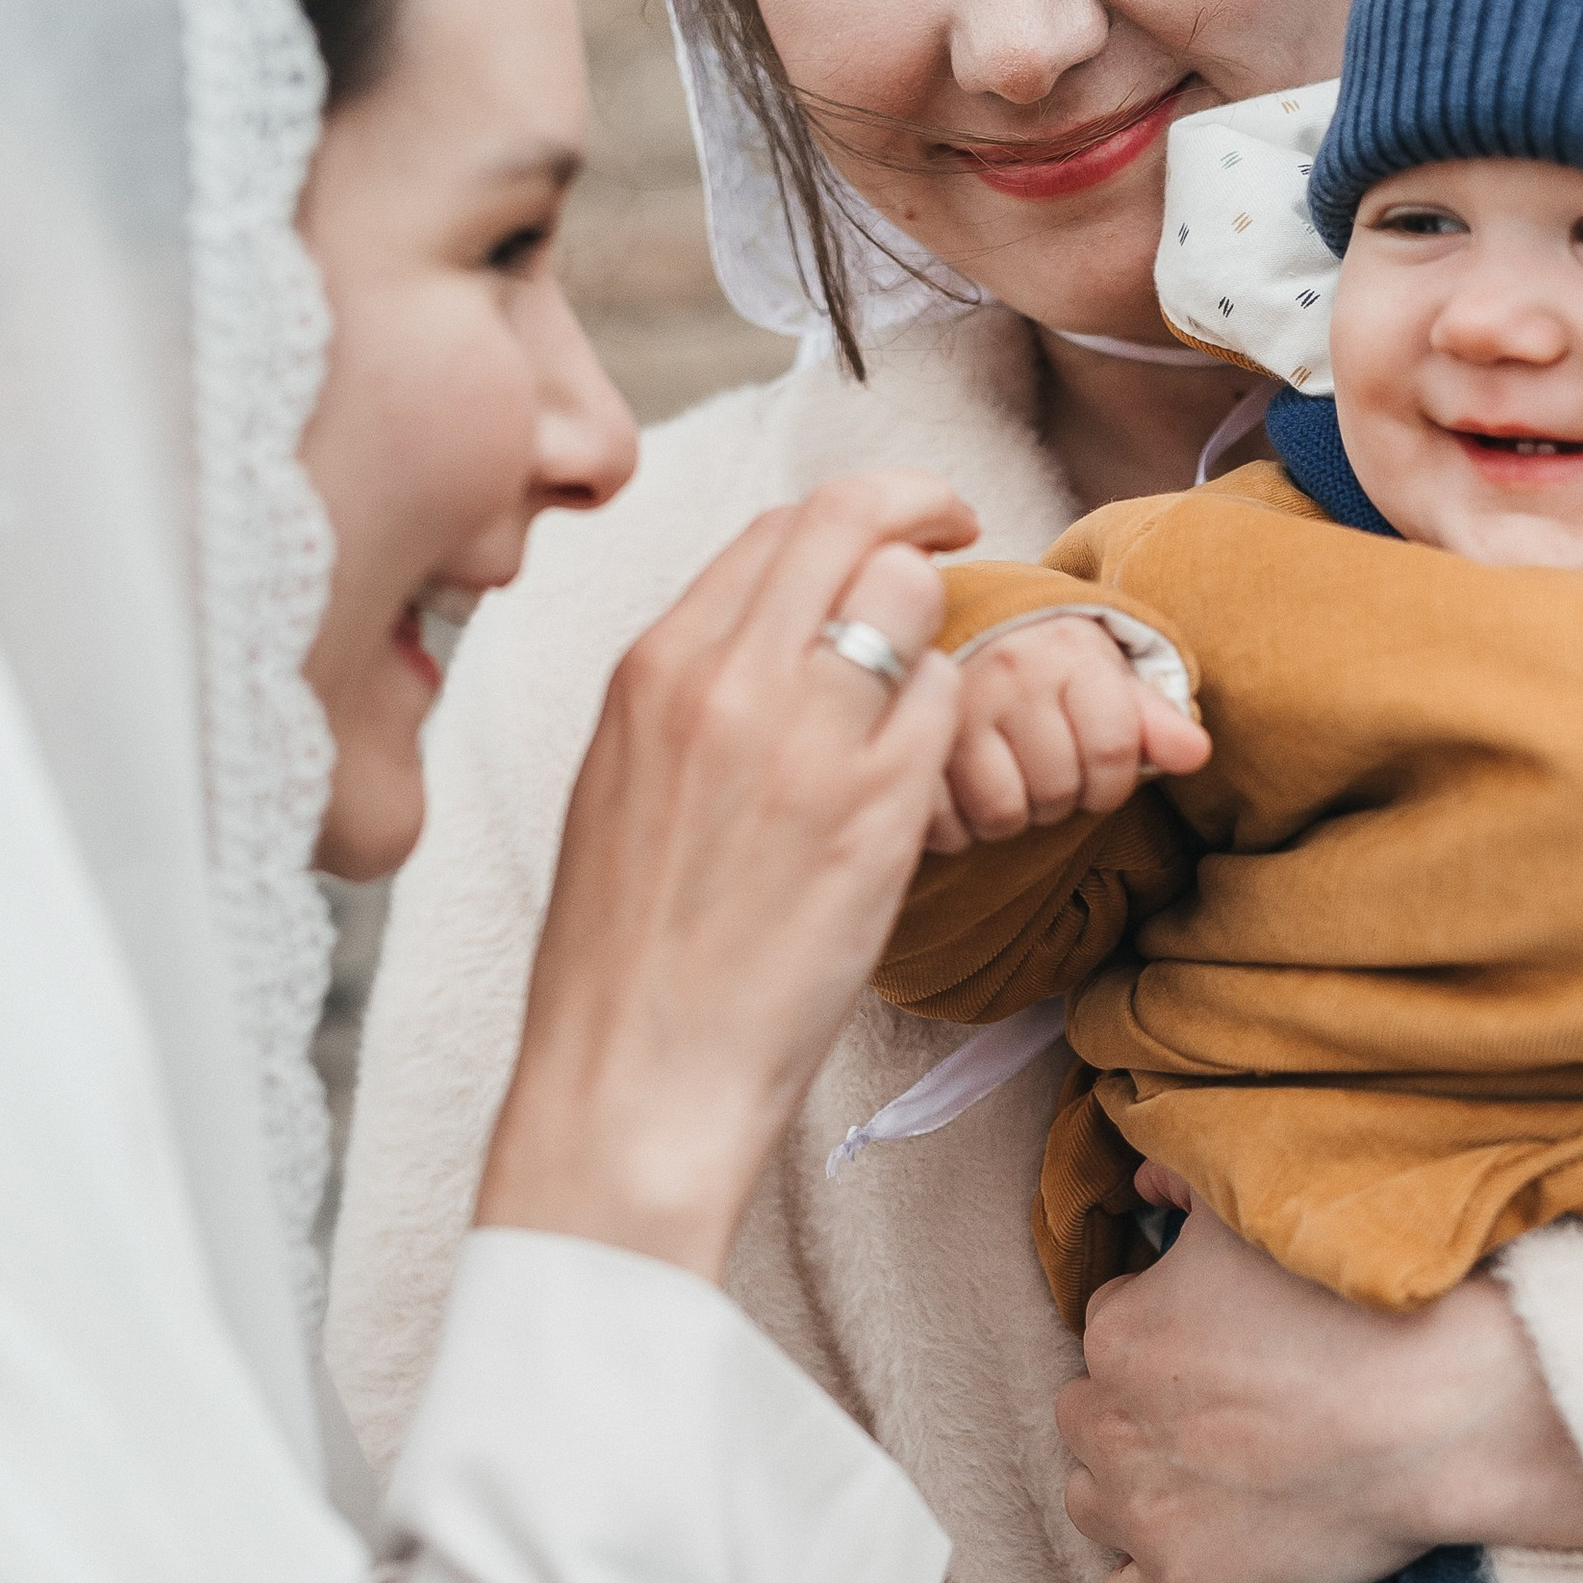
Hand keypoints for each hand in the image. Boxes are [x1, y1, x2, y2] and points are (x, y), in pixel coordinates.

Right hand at [478, 471, 972, 1280]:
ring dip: (938, 632)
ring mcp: (805, 739)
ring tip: (927, 695)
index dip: (850, 518)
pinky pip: (948, 705)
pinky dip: (951, 727)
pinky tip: (926, 782)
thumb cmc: (627, 956)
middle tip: (959, 531)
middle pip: (850, 521)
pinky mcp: (875, 811)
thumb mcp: (623, 783)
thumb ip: (694, 693)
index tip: (888, 535)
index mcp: (653, 668)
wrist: (634, 1075)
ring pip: (913, 598)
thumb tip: (768, 629)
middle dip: (920, 508)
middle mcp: (725, 679)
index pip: (773, 528)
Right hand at [927, 615, 1210, 855]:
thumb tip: (1196, 755)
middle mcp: (1008, 673)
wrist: (947, 626)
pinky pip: (944, 824)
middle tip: (1038, 767)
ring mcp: (950, 709)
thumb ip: (1151, 717)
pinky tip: (959, 792)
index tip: (1096, 772)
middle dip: (1058, 795)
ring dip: (1008, 813)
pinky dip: (956, 825)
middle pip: (1058, 790)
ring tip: (1000, 778)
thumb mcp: (1101, 674)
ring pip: (1003, 814)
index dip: (1111, 781)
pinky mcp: (906, 744)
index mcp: (1067, 650)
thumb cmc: (1041, 661)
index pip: (1115, 752)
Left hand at [1058, 1180, 1582, 1582]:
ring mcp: (1141, 1516)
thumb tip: (1142, 1181)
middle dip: (1139, 1416)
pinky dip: (1157, 1580)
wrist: (1443, 1408)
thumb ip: (1183, 1183)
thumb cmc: (1357, 1303)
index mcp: (1118, 1332)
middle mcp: (1108, 1424)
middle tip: (1222, 1417)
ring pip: (1094, 1505)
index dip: (1166, 1341)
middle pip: (1089, 1420)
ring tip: (1215, 1483)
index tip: (1223, 1353)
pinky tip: (1210, 1552)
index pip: (1109, 1334)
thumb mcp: (1257, 1214)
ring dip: (1136, 1494)